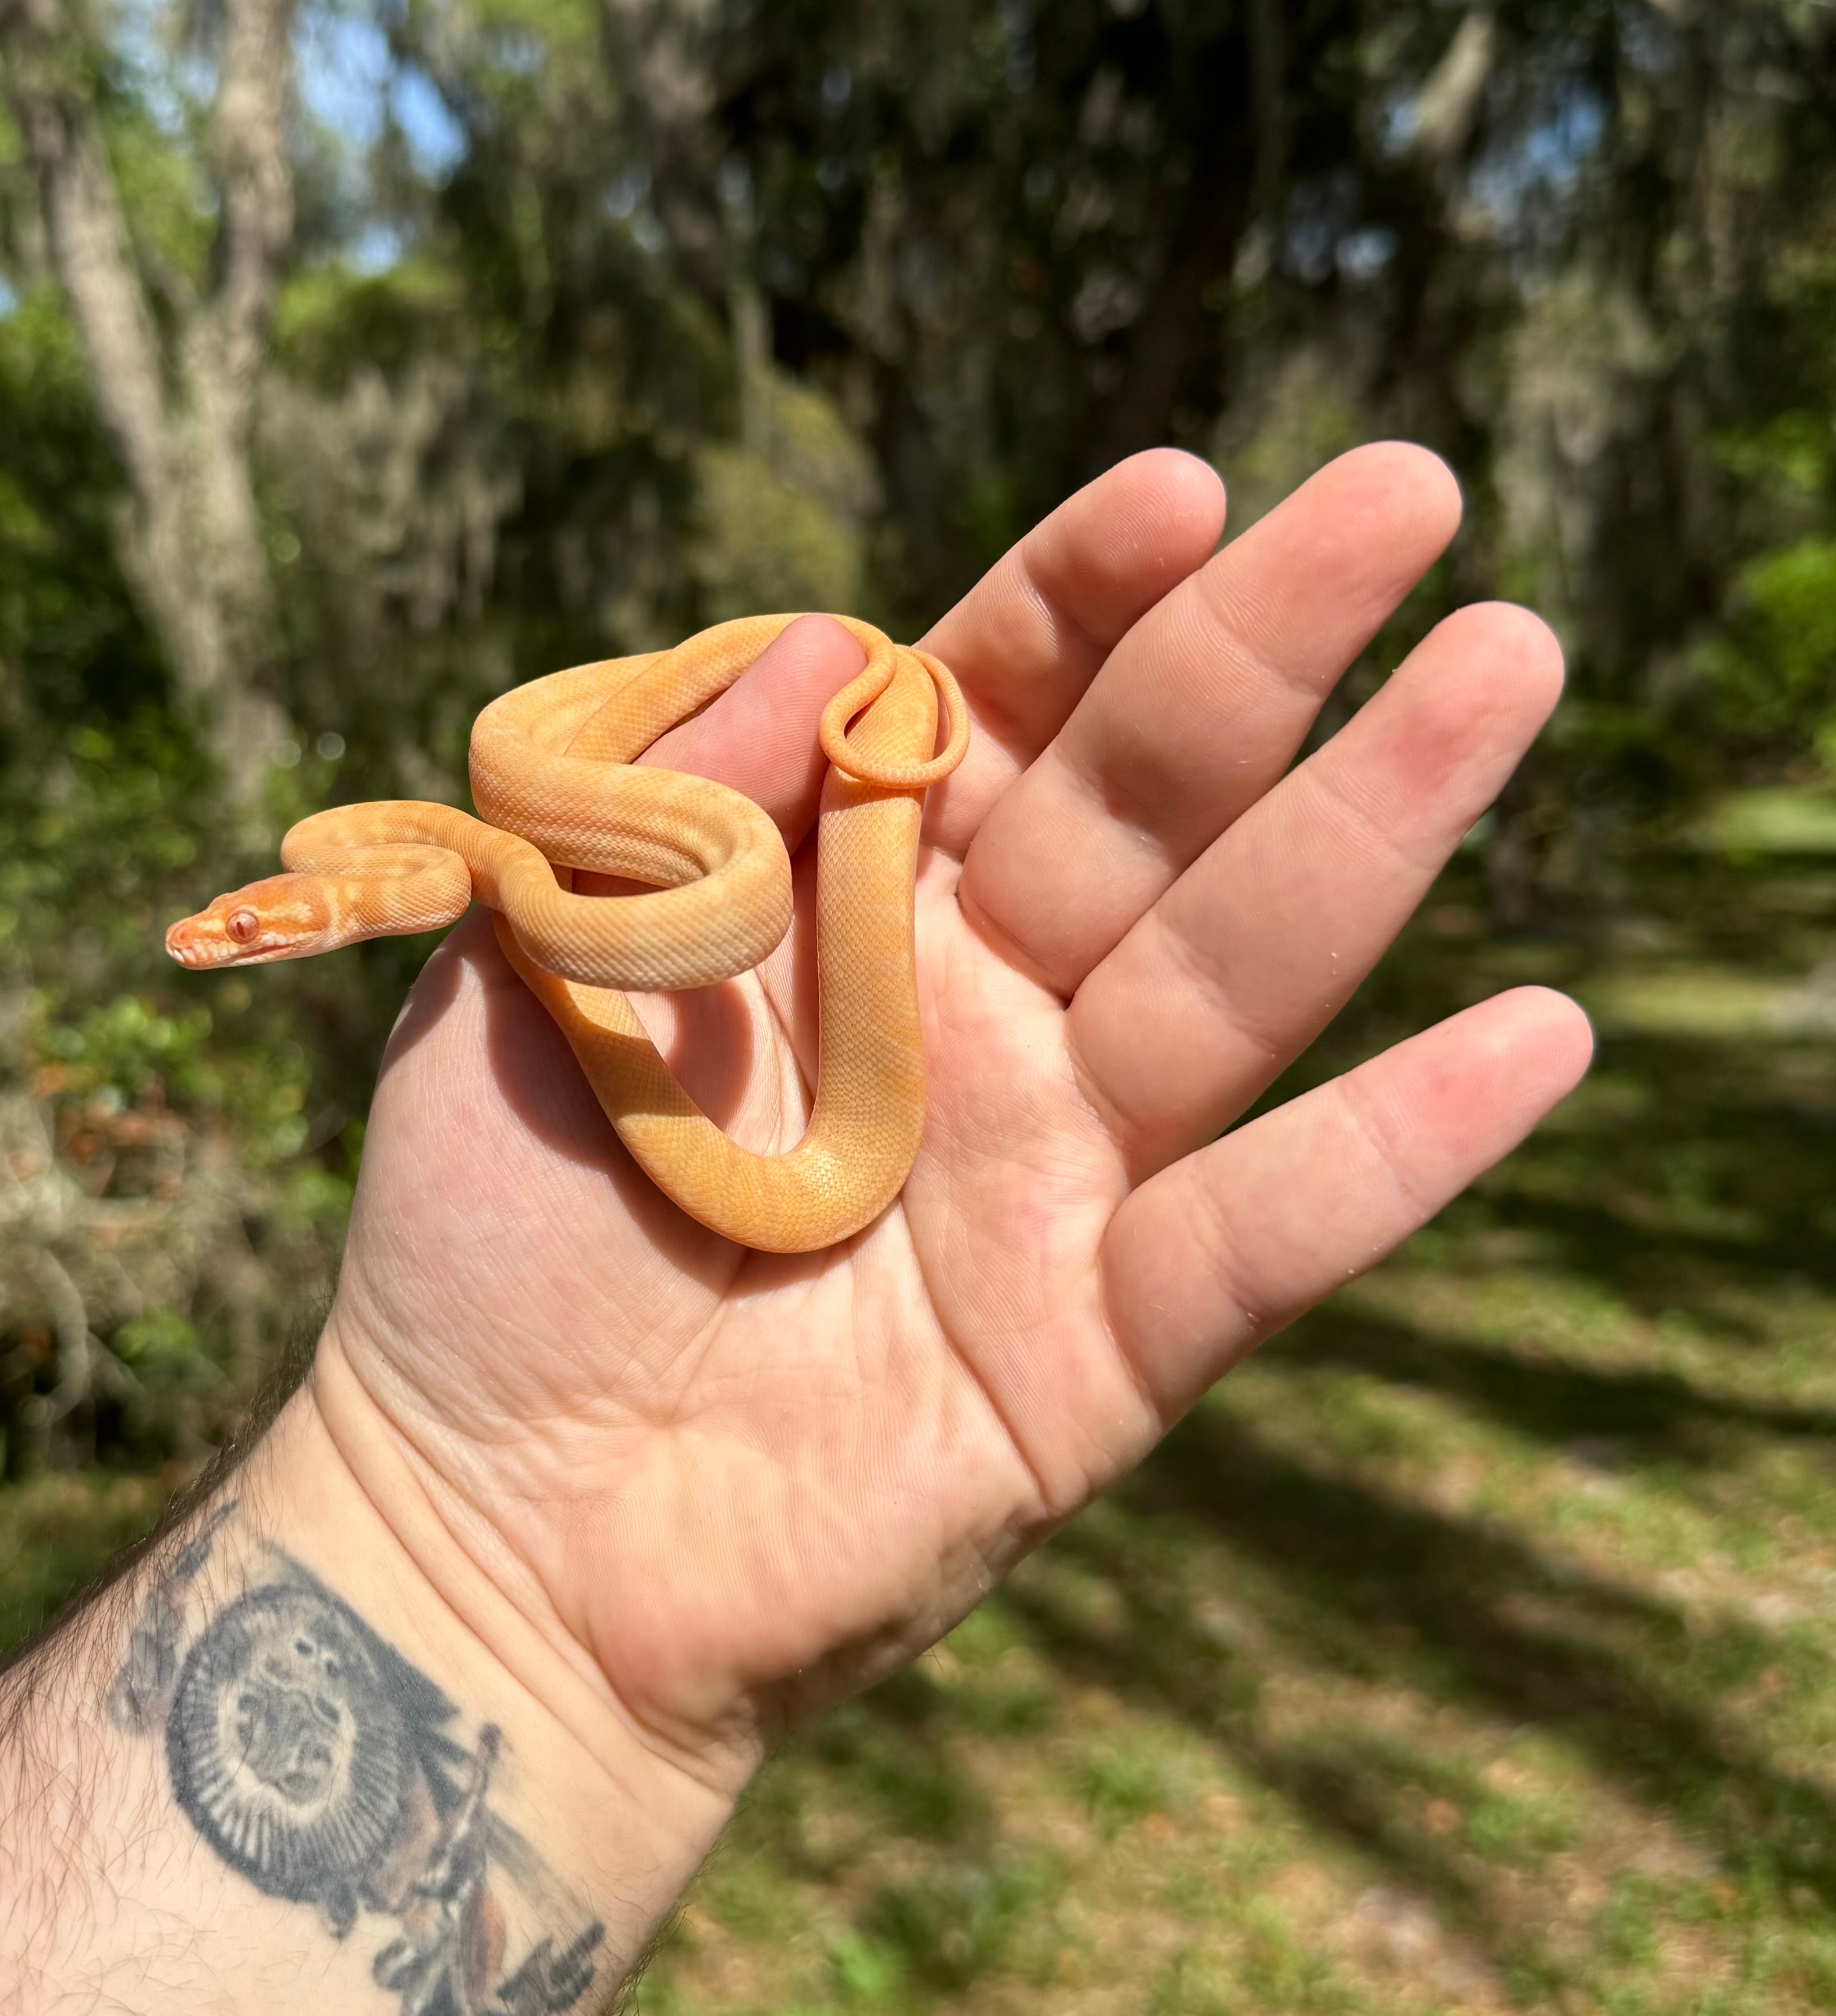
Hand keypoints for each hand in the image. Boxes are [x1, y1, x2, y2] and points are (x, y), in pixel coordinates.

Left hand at [300, 445, 1590, 1797]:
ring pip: (1230, 979)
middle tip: (1411, 489)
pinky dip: (1391, 1155)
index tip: (1177, 492)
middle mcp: (969, 1017)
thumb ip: (661, 810)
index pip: (980, 715)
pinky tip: (1533, 1040)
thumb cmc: (482, 1242)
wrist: (482, 1526)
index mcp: (832, 913)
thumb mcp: (523, 979)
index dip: (1076, 605)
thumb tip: (828, 634)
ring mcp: (1050, 1175)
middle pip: (1140, 807)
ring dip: (1375, 827)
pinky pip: (1260, 1239)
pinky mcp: (1096, 1348)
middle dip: (1266, 649)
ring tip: (1510, 663)